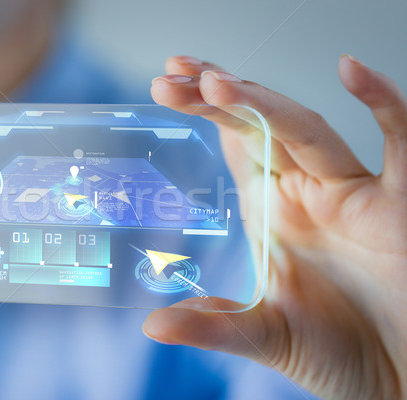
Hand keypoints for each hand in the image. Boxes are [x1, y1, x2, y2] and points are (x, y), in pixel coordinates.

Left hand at [144, 55, 406, 399]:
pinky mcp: (399, 204)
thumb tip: (152, 325)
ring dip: (263, 101)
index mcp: (273, 210)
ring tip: (213, 81)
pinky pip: (399, 143)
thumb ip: (212, 325)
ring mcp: (351, 193)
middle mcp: (306, 193)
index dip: (204, 112)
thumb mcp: (263, 334)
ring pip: (304, 129)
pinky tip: (353, 71)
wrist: (397, 379)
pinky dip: (383, 105)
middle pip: (258, 125)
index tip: (166, 86)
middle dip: (216, 96)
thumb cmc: (337, 354)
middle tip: (172, 75)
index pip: (234, 144)